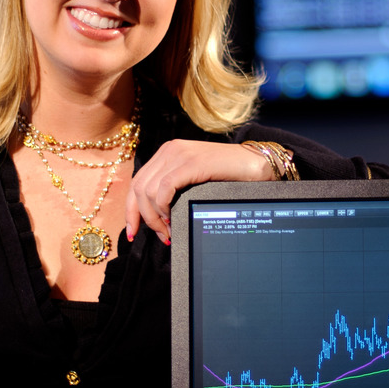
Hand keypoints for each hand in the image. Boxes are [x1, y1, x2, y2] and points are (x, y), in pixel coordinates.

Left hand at [124, 139, 274, 244]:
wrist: (257, 164)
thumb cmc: (229, 176)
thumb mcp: (195, 181)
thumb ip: (175, 189)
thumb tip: (158, 217)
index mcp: (168, 153)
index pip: (137, 183)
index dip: (131, 209)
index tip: (134, 232)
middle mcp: (170, 150)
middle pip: (138, 188)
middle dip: (143, 218)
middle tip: (160, 236)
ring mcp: (179, 154)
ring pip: (148, 191)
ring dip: (155, 217)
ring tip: (169, 232)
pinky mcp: (191, 162)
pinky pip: (164, 188)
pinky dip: (163, 208)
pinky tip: (173, 219)